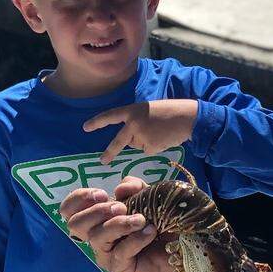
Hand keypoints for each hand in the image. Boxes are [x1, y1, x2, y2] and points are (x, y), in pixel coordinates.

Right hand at [60, 181, 186, 271]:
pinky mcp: (120, 271)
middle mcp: (99, 237)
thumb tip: (121, 188)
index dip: (79, 198)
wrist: (188, 255)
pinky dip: (135, 239)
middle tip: (121, 207)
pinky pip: (120, 253)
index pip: (70, 209)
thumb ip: (136, 188)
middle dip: (96, 211)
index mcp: (100, 219)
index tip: (101, 193)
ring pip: (97, 237)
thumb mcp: (151, 199)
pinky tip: (150, 232)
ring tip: (140, 219)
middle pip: (76, 224)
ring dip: (118, 224)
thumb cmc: (166, 226)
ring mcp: (108, 255)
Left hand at [83, 99, 198, 163]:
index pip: (110, 116)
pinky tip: (163, 139)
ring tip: (159, 132)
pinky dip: (154, 147)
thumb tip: (132, 141)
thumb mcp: (148, 110)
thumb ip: (137, 121)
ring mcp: (142, 136)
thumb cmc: (169, 112)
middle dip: (110, 152)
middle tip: (102, 161)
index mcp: (132, 110)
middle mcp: (134, 123)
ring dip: (145, 142)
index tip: (85, 128)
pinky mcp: (151, 146)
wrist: (187, 117)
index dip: (97, 122)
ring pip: (137, 145)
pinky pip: (147, 151)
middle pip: (118, 142)